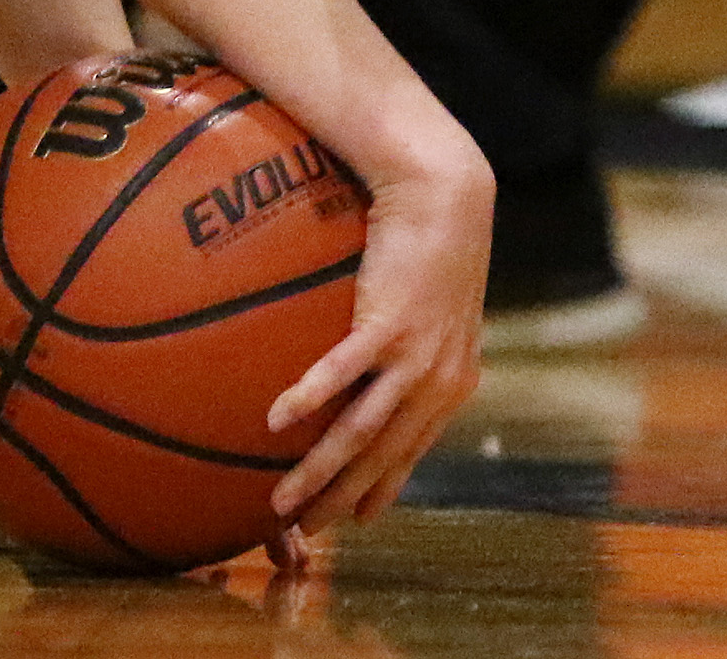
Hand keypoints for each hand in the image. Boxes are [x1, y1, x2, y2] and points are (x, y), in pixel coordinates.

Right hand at [265, 157, 490, 530]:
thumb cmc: (428, 236)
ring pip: (364, 432)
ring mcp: (416, 358)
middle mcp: (437, 383)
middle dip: (342, 499)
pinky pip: (344, 372)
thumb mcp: (425, 297)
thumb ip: (402, 332)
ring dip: (320, 471)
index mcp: (449, 382)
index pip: (411, 451)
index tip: (356, 521)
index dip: (383, 490)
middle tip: (301, 529)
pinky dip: (312, 399)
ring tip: (280, 498)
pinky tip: (278, 420)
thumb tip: (363, 345)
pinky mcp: (392, 325)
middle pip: (383, 457)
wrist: (447, 196)